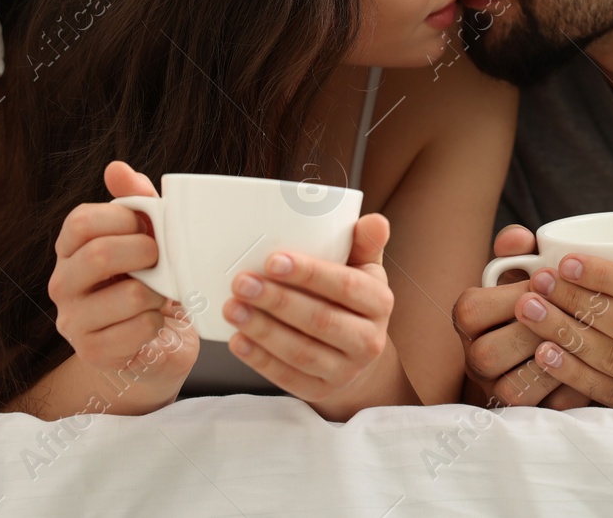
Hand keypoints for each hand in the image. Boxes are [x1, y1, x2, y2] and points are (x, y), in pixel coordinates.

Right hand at [46, 161, 199, 412]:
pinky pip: (138, 328)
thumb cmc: (147, 282)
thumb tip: (117, 168)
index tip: (147, 226)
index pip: (81, 221)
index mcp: (70, 249)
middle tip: (161, 258)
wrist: (151, 344)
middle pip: (99, 254)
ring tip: (160, 294)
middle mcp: (63, 283)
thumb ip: (136, 202)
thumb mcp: (146, 238)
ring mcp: (73, 321)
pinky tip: (154, 322)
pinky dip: (157, 322)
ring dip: (158, 292)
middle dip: (144, 252)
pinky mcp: (93, 352)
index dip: (122, 218)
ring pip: (128, 295)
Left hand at [223, 212, 407, 418]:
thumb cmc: (351, 298)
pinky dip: (259, 359)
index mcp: (379, 302)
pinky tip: (237, 340)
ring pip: (301, 351)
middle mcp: (369, 340)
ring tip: (232, 308)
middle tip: (242, 282)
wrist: (356, 353)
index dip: (309, 274)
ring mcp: (346, 370)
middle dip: (277, 300)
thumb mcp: (363, 268)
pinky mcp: (321, 391)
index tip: (272, 260)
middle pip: (320, 320)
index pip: (344, 286)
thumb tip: (375, 221)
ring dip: (263, 329)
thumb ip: (364, 243)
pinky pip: (288, 377)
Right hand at [452, 224, 591, 410]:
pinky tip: (596, 365)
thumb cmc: (539, 298)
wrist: (554, 345)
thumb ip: (519, 250)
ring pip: (512, 389)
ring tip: (585, 336)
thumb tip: (521, 239)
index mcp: (470, 319)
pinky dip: (571, 388)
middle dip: (533, 331)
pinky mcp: (531, 415)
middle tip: (573, 311)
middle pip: (487, 354)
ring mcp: (499, 390)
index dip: (512, 296)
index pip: (471, 310)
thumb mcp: (524, 271)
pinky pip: (545, 410)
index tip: (548, 282)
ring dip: (552, 363)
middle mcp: (476, 359)